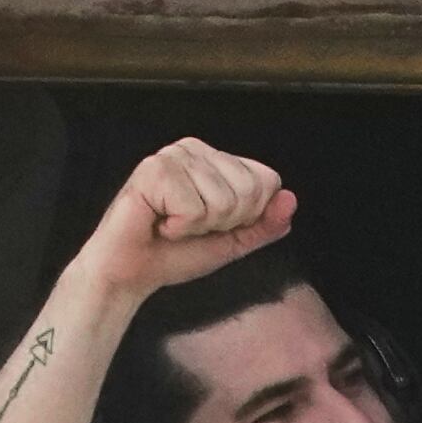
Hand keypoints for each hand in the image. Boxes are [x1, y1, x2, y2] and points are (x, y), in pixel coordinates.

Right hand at [69, 137, 295, 302]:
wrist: (130, 274)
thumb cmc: (174, 254)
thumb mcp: (231, 242)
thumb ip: (264, 224)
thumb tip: (291, 200)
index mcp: (215, 158)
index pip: (267, 180)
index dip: (246, 216)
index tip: (211, 225)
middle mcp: (194, 149)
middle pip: (249, 190)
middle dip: (222, 223)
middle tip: (188, 226)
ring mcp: (173, 155)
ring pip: (223, 201)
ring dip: (198, 227)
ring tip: (171, 224)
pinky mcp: (153, 169)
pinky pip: (194, 209)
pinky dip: (178, 228)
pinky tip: (159, 223)